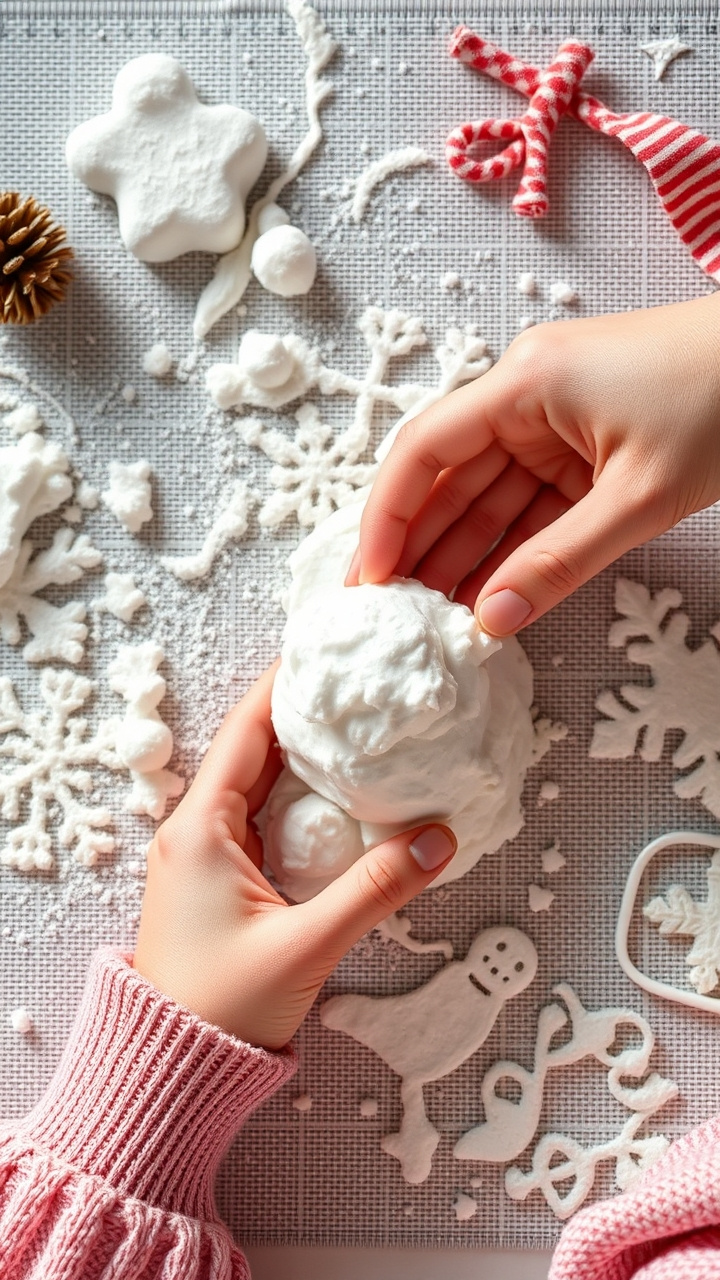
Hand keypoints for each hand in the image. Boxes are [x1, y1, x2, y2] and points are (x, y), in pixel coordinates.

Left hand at [133, 666, 455, 1048]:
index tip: (326, 650)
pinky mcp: (220, 881)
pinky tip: (343, 797)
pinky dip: (301, 800)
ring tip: (361, 727)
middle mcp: (195, 830)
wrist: (174, 1071)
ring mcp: (205, 855)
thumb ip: (377, 888)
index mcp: (200, 828)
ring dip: (304, 757)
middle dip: (304, 714)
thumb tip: (441, 837)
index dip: (284, 685)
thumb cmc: (224, 1007)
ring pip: (260, 785)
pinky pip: (263, 820)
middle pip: (254, 750)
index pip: (246, 731)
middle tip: (359, 685)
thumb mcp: (308, 944)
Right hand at [350, 294, 719, 632]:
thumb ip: (559, 563)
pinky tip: (489, 593)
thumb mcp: (638, 496)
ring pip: (490, 496)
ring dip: (465, 554)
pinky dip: (515, 547)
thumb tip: (492, 620)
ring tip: (432, 619)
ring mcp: (556, 421)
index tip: (371, 580)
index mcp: (524, 384)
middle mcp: (526, 396)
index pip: (425, 450)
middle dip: (420, 547)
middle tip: (392, 616)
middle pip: (450, 478)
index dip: (388, 518)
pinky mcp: (585, 446)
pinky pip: (534, 502)